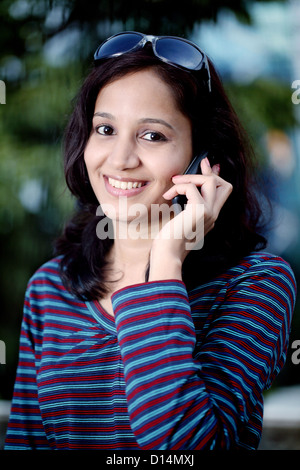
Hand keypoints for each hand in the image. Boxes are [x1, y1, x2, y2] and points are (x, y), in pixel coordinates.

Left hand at [149, 158, 231, 279]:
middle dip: (208, 173)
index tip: (206, 164)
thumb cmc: (170, 239)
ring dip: (190, 177)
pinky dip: (178, 187)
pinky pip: (191, 188)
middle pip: (225, 185)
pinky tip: (168, 196)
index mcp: (210, 217)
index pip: (223, 192)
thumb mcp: (181, 219)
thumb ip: (187, 206)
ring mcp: (209, 213)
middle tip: (193, 169)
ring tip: (174, 183)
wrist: (168, 253)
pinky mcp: (199, 211)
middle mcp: (213, 214)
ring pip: (210, 182)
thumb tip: (184, 189)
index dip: (216, 176)